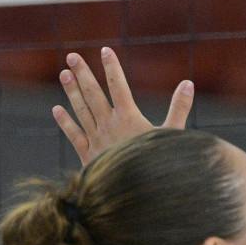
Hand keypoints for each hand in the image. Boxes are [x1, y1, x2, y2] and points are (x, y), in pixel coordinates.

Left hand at [54, 48, 193, 163]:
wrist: (139, 193)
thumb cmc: (160, 164)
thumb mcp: (174, 135)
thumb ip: (179, 108)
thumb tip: (188, 83)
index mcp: (129, 118)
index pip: (118, 86)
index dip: (112, 67)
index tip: (105, 51)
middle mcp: (108, 125)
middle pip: (93, 94)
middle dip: (83, 73)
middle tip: (73, 56)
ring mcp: (96, 139)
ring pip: (81, 110)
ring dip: (72, 91)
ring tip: (64, 74)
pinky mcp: (89, 154)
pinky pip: (74, 135)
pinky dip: (65, 122)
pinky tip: (57, 110)